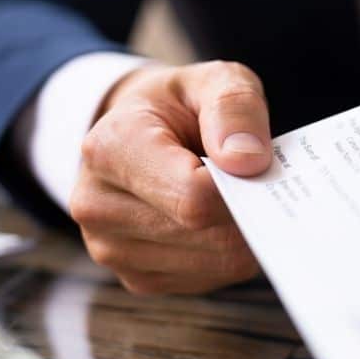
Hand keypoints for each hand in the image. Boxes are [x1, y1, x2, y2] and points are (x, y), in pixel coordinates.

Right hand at [69, 60, 271, 293]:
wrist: (141, 134)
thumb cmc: (180, 106)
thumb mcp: (212, 80)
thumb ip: (234, 106)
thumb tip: (248, 160)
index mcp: (109, 148)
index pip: (193, 195)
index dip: (242, 187)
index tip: (259, 165)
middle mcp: (97, 205)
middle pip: (207, 234)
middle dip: (248, 211)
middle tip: (262, 183)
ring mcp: (111, 249)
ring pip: (215, 262)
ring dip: (243, 235)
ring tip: (236, 197)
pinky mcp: (136, 278)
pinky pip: (209, 279)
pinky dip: (230, 254)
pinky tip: (222, 222)